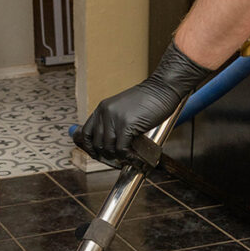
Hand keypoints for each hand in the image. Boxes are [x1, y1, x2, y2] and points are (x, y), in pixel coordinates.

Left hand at [74, 40, 209, 167]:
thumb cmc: (148, 101)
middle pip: (97, 144)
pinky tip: (136, 158)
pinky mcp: (126, 125)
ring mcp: (114, 118)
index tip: (98, 156)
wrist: (163, 88)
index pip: (86, 133)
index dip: (90, 148)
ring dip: (119, 157)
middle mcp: (105, 112)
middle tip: (118, 161)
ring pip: (109, 148)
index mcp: (102, 108)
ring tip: (129, 159)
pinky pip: (122, 149)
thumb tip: (110, 146)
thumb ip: (114, 123)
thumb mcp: (123, 109)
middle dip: (107, 156)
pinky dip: (128, 157)